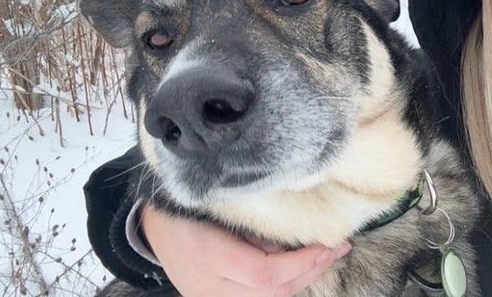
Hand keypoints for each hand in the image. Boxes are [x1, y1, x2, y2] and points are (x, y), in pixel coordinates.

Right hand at [140, 204, 350, 295]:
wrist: (152, 225)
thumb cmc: (189, 204)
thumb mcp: (220, 204)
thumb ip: (254, 221)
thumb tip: (299, 228)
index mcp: (208, 256)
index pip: (265, 274)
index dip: (302, 263)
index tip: (329, 244)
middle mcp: (207, 286)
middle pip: (270, 293)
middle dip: (310, 272)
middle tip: (339, 248)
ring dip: (302, 281)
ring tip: (327, 257)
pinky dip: (284, 287)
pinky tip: (302, 270)